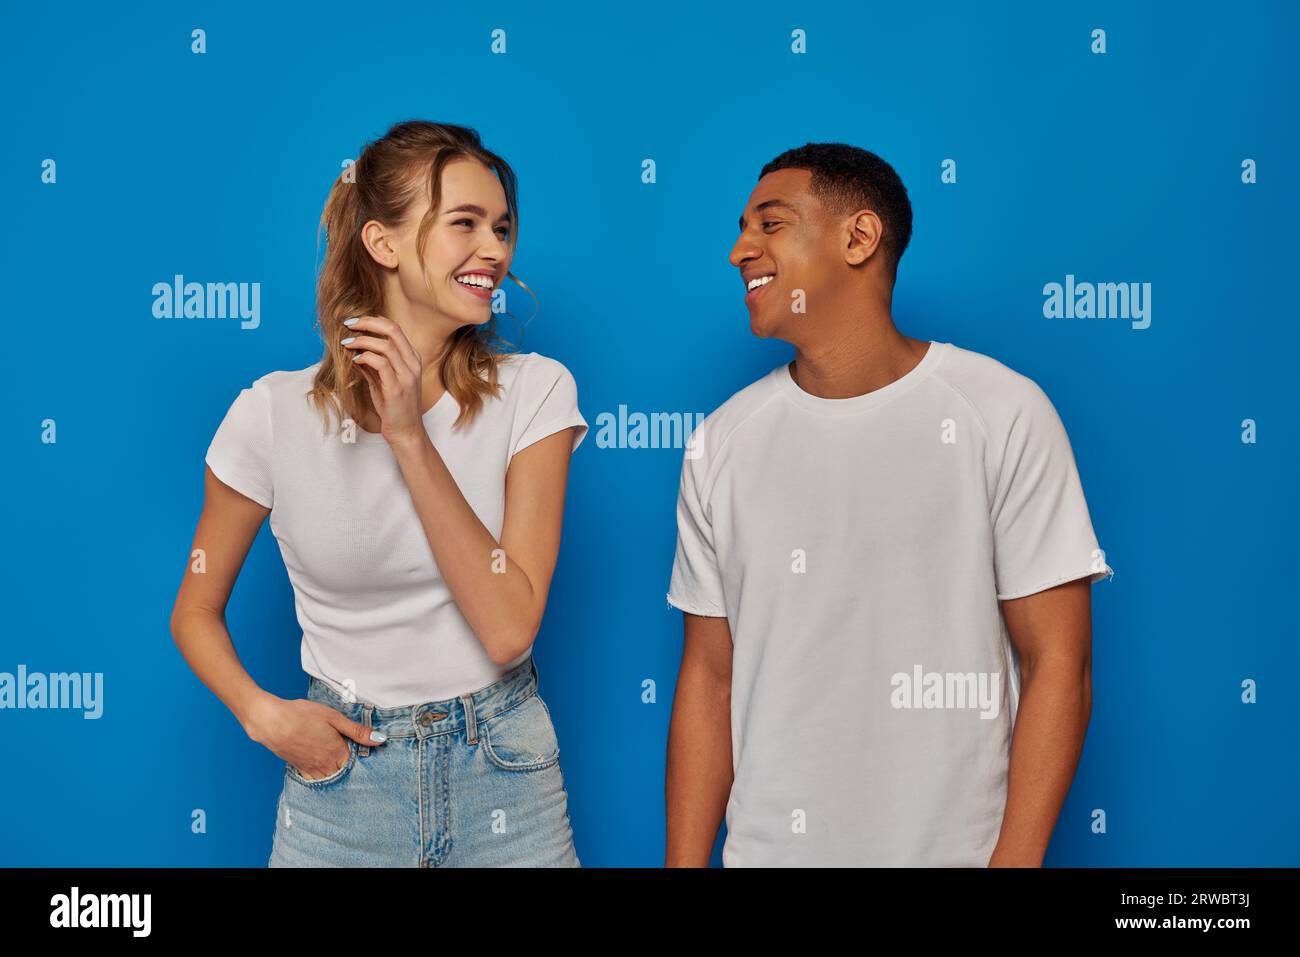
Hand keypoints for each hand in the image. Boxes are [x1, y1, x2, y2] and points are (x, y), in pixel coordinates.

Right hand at [244, 694, 384, 780]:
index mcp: (337, 752)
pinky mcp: (299, 768)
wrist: (270, 722)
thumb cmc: (302, 715)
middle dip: (350, 769)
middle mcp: (325, 765)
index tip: (367, 755)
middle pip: (344, 774)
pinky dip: (322, 776)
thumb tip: (380, 739)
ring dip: (337, 773)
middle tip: (355, 762)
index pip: (357, 764)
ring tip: (339, 763)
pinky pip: (315, 779)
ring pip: (330, 778)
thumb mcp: (333, 718)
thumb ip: (357, 731)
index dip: (362, 759)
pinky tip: (323, 767)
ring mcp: (311, 768)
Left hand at [340, 315, 424, 444]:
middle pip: (392, 330)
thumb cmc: (394, 408)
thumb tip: (352, 351)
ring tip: (346, 343)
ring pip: (385, 345)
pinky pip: (381, 364)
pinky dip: (365, 358)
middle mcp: (412, 364)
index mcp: (411, 359)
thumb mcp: (381, 382)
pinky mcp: (397, 388)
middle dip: (367, 323)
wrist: (405, 432)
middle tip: (348, 324)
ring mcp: (407, 376)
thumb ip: (370, 366)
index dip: (373, 321)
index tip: (355, 323)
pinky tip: (354, 360)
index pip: (394, 329)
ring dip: (362, 341)